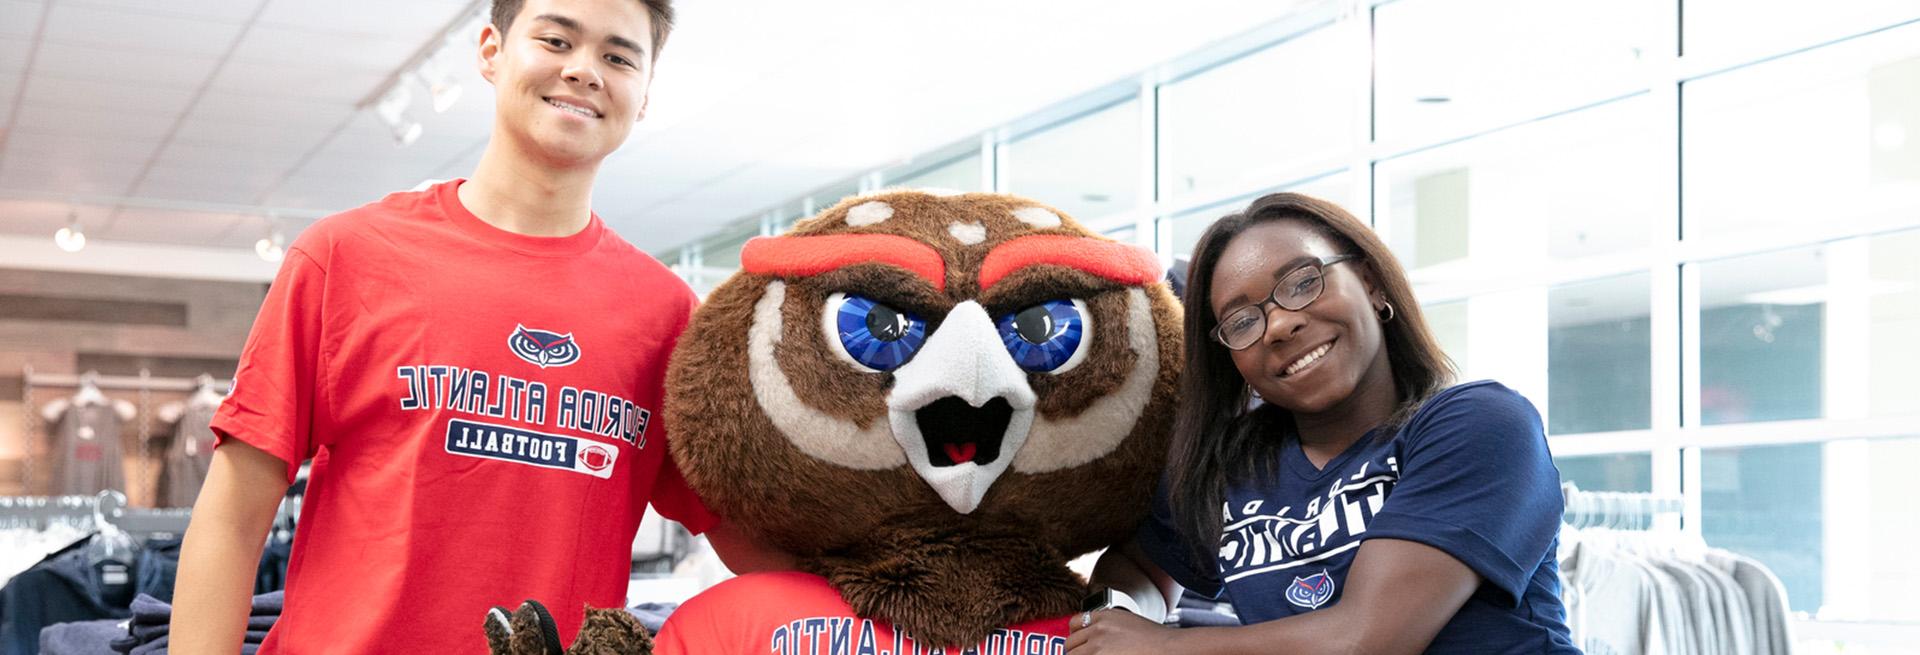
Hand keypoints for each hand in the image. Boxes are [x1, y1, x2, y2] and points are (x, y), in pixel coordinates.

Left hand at [1065, 609, 1183, 653]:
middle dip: (1075, 653)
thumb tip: (1095, 640)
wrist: (1168, 649)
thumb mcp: (1128, 622)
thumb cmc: (1155, 640)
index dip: (1076, 636)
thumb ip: (1108, 627)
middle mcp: (1098, 630)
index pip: (1074, 623)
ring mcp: (1098, 647)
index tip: (1079, 645)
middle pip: (1070, 644)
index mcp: (1104, 616)